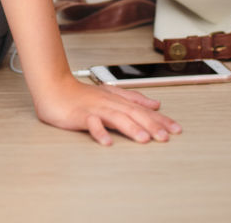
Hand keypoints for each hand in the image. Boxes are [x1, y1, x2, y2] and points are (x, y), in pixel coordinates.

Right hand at [33, 75, 182, 145]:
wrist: (53, 89)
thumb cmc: (80, 95)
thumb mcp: (110, 95)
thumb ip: (133, 98)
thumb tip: (155, 103)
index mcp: (117, 99)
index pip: (142, 109)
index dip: (160, 119)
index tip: (176, 129)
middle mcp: (108, 103)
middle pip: (132, 113)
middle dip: (150, 125)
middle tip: (165, 137)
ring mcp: (94, 109)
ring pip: (115, 117)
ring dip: (130, 127)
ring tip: (143, 139)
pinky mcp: (80, 115)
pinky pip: (90, 124)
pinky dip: (99, 132)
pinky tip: (107, 141)